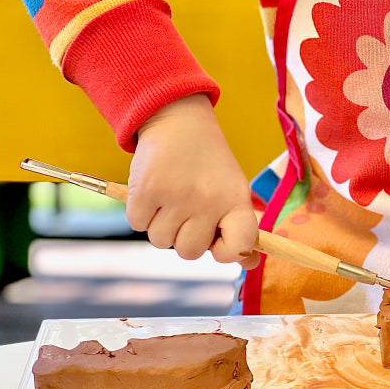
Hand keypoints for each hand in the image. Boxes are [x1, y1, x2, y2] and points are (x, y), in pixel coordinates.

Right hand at [126, 94, 260, 268]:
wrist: (180, 124)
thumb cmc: (209, 167)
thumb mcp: (232, 192)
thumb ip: (240, 230)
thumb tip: (250, 264)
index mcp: (236, 202)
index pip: (240, 246)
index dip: (227, 252)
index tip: (218, 239)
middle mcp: (208, 201)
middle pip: (189, 252)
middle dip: (184, 237)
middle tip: (187, 210)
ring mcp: (176, 197)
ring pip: (161, 241)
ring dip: (161, 225)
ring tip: (172, 198)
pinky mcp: (146, 191)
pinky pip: (138, 224)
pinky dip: (142, 213)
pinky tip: (155, 191)